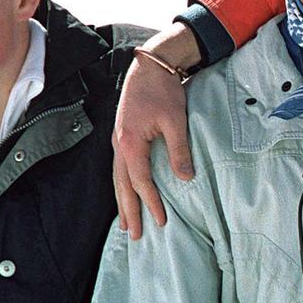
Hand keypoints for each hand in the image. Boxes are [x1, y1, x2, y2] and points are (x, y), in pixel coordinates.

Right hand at [112, 24, 200, 239]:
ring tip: (126, 223)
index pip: (141, 181)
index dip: (151, 203)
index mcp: (131, 143)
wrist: (149, 66)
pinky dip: (122, 185)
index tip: (160, 221)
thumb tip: (186, 179)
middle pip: (122, 186)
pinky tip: (125, 194)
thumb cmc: (163, 91)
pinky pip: (119, 168)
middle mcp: (119, 145)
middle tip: (134, 235)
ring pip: (117, 179)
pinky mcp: (121, 136)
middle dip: (129, 211)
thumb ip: (179, 150)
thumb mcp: (175, 120)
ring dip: (121, 202)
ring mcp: (117, 141)